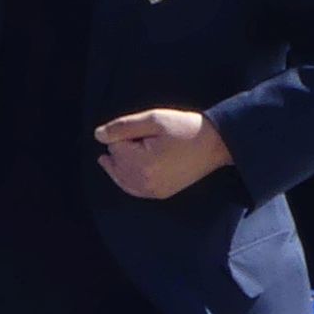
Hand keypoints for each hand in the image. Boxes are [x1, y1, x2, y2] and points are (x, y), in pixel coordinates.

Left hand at [96, 109, 232, 200]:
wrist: (215, 144)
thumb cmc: (185, 128)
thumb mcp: (153, 120)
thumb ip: (122, 127)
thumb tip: (98, 135)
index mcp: (143, 164)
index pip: (113, 147)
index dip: (121, 135)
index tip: (139, 131)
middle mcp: (145, 182)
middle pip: (115, 164)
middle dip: (119, 150)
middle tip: (137, 140)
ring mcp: (153, 191)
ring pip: (120, 178)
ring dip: (119, 165)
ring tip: (117, 154)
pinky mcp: (160, 194)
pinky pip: (133, 189)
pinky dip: (126, 179)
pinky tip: (126, 170)